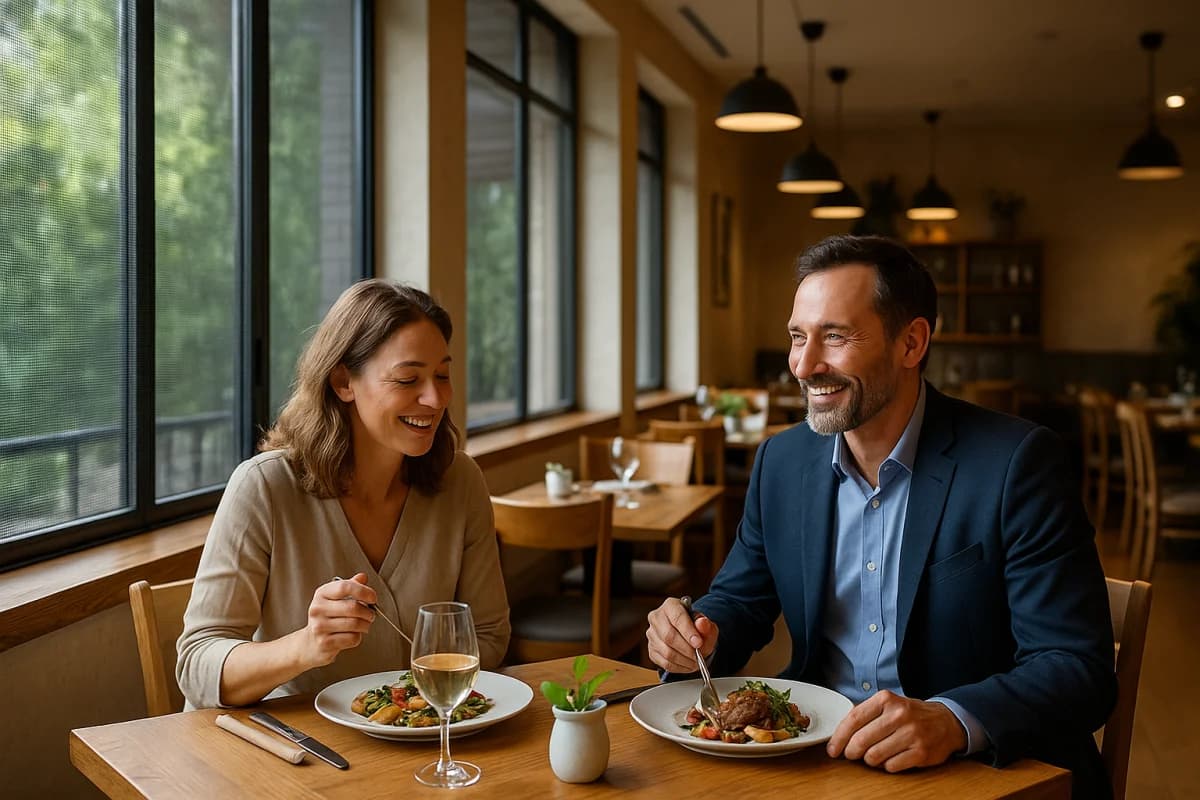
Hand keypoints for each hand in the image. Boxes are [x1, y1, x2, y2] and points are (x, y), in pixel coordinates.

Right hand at [300, 573, 377, 667]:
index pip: (344, 587)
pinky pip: (352, 638)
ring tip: (365, 625)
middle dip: (368, 612)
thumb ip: (350, 586)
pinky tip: (353, 635)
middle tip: (371, 615)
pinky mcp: (324, 643)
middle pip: (353, 607)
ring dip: (366, 625)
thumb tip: (363, 577)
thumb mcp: (335, 598)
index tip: (373, 598)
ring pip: (354, 624)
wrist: (310, 642)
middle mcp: (317, 609)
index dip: (363, 591)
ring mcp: (319, 626)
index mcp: (321, 594)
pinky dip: (358, 637)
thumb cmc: (328, 617)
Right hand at [645, 597, 718, 672]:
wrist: (690, 636)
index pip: (677, 618)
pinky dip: (679, 667)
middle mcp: (657, 618)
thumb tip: (702, 623)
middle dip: (687, 649)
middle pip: (669, 636)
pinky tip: (688, 665)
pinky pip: (664, 663)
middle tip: (699, 656)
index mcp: (671, 605)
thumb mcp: (707, 625)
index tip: (699, 643)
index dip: (688, 632)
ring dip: (684, 660)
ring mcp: (652, 635)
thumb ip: (706, 625)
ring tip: (696, 662)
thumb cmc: (697, 628)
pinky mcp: (651, 650)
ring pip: (666, 652)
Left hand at [826, 690, 966, 771]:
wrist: (946, 721)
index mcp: (886, 699)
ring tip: (875, 755)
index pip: (853, 719)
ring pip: (874, 756)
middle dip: (851, 752)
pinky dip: (886, 766)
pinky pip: (891, 767)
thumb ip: (865, 715)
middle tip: (852, 755)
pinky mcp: (921, 752)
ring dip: (870, 760)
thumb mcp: (888, 704)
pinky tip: (891, 759)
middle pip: (861, 740)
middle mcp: (899, 714)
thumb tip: (839, 735)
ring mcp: (911, 733)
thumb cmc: (910, 714)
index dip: (838, 737)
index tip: (832, 749)